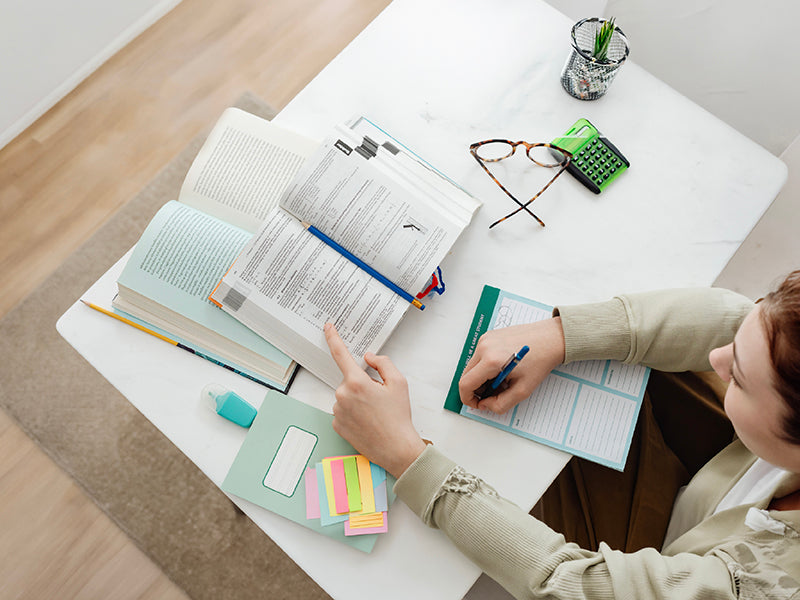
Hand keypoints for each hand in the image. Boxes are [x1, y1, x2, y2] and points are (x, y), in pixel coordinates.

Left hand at [324, 323, 426, 477]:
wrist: (396, 448)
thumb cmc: (399, 417)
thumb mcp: (399, 383)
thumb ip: (382, 363)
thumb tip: (368, 357)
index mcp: (357, 382)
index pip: (340, 354)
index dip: (333, 338)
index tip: (328, 327)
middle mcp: (342, 395)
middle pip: (350, 380)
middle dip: (362, 384)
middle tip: (379, 398)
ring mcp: (337, 411)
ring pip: (346, 396)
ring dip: (357, 399)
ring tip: (375, 413)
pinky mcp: (336, 424)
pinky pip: (343, 411)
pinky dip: (353, 412)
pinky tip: (367, 421)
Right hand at [459, 317, 564, 414]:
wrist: (551, 338)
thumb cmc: (541, 360)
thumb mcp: (523, 390)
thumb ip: (501, 404)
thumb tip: (485, 405)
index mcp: (491, 361)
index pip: (466, 384)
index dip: (469, 399)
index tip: (478, 404)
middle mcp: (484, 347)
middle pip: (466, 375)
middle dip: (476, 389)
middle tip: (493, 394)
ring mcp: (485, 339)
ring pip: (471, 366)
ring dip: (481, 378)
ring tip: (501, 381)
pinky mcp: (489, 336)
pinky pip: (478, 356)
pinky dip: (485, 367)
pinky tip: (502, 369)